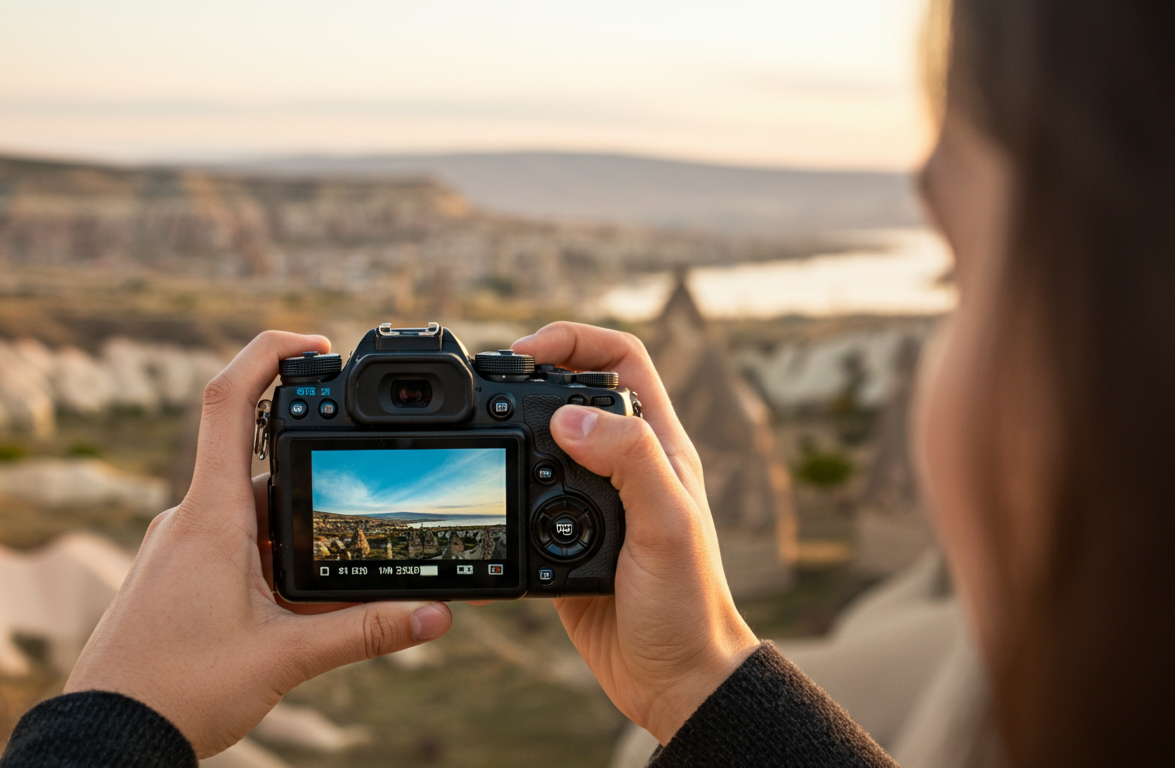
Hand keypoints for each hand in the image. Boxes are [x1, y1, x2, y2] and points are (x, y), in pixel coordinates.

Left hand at [65, 331, 452, 757]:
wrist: (107, 736)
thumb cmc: (177, 692)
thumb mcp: (287, 658)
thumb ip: (367, 632)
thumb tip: (436, 613)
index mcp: (210, 517)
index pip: (228, 403)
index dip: (269, 354)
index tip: (315, 343)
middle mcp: (190, 519)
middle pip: (262, 465)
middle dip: (315, 484)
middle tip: (358, 510)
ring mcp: (179, 545)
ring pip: (254, 513)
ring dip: (296, 534)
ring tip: (320, 586)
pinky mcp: (176, 573)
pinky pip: (235, 544)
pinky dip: (272, 559)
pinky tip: (289, 608)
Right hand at [512, 322, 758, 744]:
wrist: (674, 681)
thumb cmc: (690, 605)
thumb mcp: (667, 525)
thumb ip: (628, 460)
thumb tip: (566, 416)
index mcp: (660, 448)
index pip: (622, 360)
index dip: (576, 341)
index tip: (526, 352)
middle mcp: (626, 466)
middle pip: (574, 391)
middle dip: (531, 377)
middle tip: (491, 386)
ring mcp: (591, 503)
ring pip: (543, 443)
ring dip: (512, 433)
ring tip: (483, 435)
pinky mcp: (562, 541)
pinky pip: (524, 500)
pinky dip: (502, 490)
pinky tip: (488, 497)